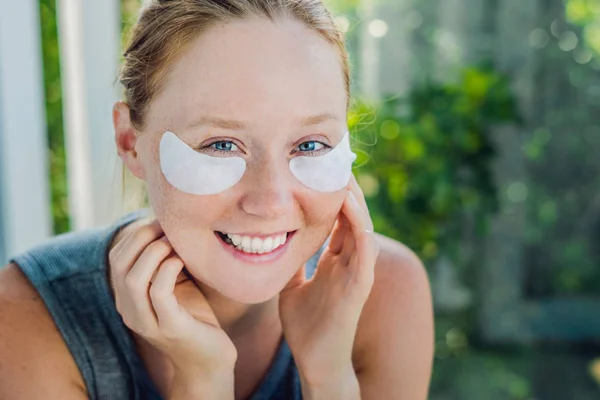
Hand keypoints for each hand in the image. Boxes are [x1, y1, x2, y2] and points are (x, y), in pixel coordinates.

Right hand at [108, 220, 236, 381]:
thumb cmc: (194, 316)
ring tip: (173, 242)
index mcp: (127, 297)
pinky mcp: (170, 327)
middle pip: (119, 263)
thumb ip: (166, 259)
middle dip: (142, 236)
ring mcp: (147, 321)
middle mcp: (129, 310)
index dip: (136, 233)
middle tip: (167, 226)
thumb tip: (169, 222)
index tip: (161, 221)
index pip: (116, 257)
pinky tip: (181, 260)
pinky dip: (168, 270)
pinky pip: (159, 293)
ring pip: (132, 279)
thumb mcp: (176, 282)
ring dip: (154, 251)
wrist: (209, 359)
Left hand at [279, 175, 378, 384]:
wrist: (315, 360)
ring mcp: (357, 273)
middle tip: (332, 160)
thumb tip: (274, 243)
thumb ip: (292, 264)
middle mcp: (349, 262)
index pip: (338, 220)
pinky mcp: (359, 286)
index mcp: (335, 260)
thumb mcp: (292, 285)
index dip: (331, 195)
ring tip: (343, 175)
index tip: (317, 171)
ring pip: (362, 228)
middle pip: (352, 217)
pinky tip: (351, 210)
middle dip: (345, 189)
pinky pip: (364, 252)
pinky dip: (361, 230)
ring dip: (354, 202)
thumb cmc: (305, 326)